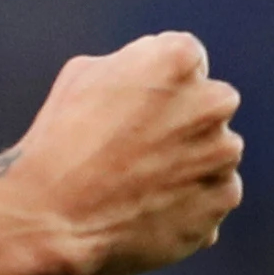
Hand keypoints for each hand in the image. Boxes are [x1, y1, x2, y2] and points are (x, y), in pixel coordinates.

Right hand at [0, 30, 243, 274]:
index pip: (186, 62)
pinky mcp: (222, 199)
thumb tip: (156, 77)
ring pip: (215, 153)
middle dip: (184, 122)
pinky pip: (215, 195)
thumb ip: (135, 64)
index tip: (133, 111)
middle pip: (209, 106)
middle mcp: (213, 102)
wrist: (51, 216)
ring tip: (141, 185)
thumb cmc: (60, 140)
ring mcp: (222, 154)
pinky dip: (193, 203)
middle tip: (139, 150)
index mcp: (180, 59)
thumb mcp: (84, 74)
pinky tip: (152, 209)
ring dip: (191, 164)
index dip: (157, 87)